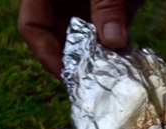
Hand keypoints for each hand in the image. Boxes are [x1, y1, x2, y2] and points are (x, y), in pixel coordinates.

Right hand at [18, 0, 139, 77]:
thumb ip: (107, 4)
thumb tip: (113, 42)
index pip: (33, 27)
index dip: (47, 54)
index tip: (69, 76)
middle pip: (62, 39)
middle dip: (80, 61)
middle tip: (99, 84)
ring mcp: (89, 4)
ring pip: (90, 40)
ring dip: (103, 57)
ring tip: (118, 73)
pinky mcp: (114, 8)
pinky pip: (113, 34)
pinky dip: (121, 47)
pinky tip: (132, 60)